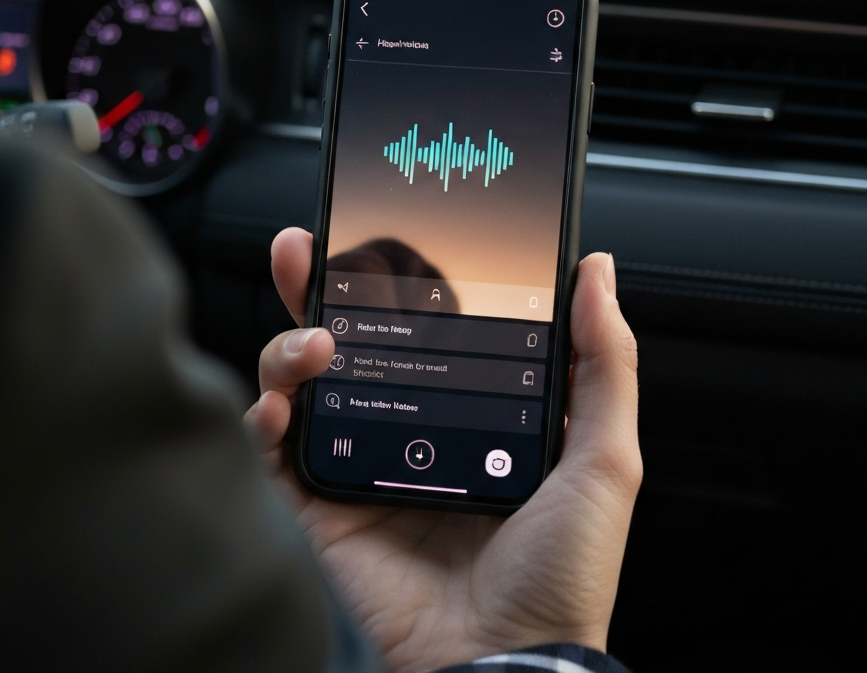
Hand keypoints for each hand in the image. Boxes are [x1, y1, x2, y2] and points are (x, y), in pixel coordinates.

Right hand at [246, 228, 641, 672]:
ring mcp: (360, 465)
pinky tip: (278, 407)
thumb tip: (596, 272)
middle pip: (348, 341)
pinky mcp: (321, 509)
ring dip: (290, 348)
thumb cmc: (563, 572)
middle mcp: (407, 429)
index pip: (419, 328)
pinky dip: (262, 419)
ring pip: (300, 383)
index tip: (378, 236)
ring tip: (316, 345)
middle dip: (316, 289)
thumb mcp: (603, 459)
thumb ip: (604, 362)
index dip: (391, 282)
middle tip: (304, 249)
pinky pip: (272, 453)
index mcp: (465, 410)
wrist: (507, 663)